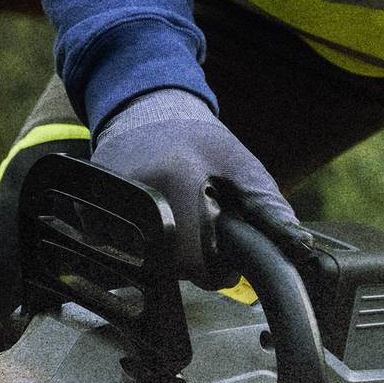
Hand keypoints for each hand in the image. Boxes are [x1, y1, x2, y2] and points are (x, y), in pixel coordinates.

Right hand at [91, 89, 289, 278]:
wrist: (145, 113)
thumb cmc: (197, 141)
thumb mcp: (240, 165)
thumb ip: (268, 206)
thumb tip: (296, 246)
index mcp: (178, 179)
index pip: (195, 260)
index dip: (216, 269)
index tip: (224, 261)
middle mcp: (136, 191)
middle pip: (168, 266)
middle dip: (191, 262)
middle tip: (198, 229)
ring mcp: (106, 202)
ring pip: (142, 263)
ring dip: (164, 254)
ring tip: (174, 217)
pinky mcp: (87, 210)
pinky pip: (117, 250)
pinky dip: (137, 245)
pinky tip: (150, 218)